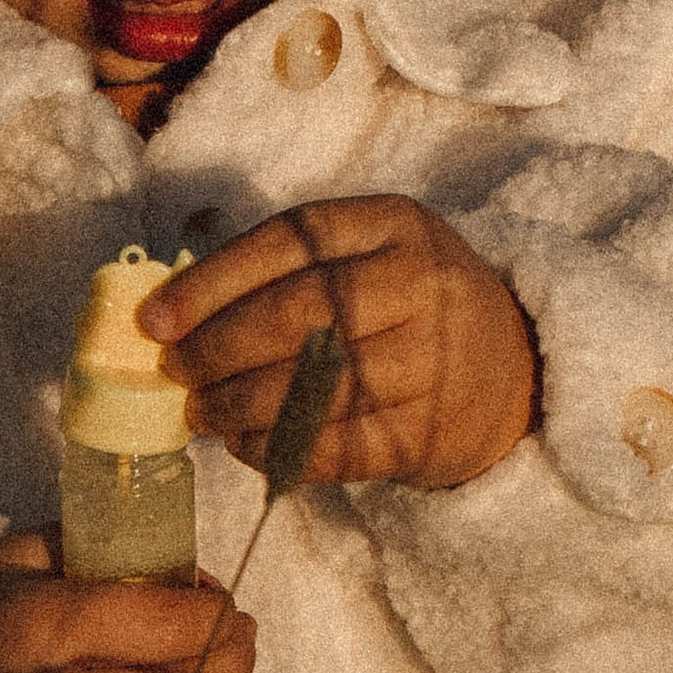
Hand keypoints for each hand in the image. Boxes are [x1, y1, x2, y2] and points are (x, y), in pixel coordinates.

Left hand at [142, 197, 537, 490]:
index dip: (213, 280)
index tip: (156, 318)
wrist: (516, 370)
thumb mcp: (372, 253)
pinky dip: (275, 449)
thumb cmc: (413, 304)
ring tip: (199, 412)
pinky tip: (243, 444)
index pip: (290, 241)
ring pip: (312, 385)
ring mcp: (431, 360)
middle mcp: (420, 283)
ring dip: (238, 404)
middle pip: (298, 313)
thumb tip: (174, 309)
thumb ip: (289, 268)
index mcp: (396, 223)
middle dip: (218, 347)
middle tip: (174, 370)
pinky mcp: (428, 432)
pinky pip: (335, 447)